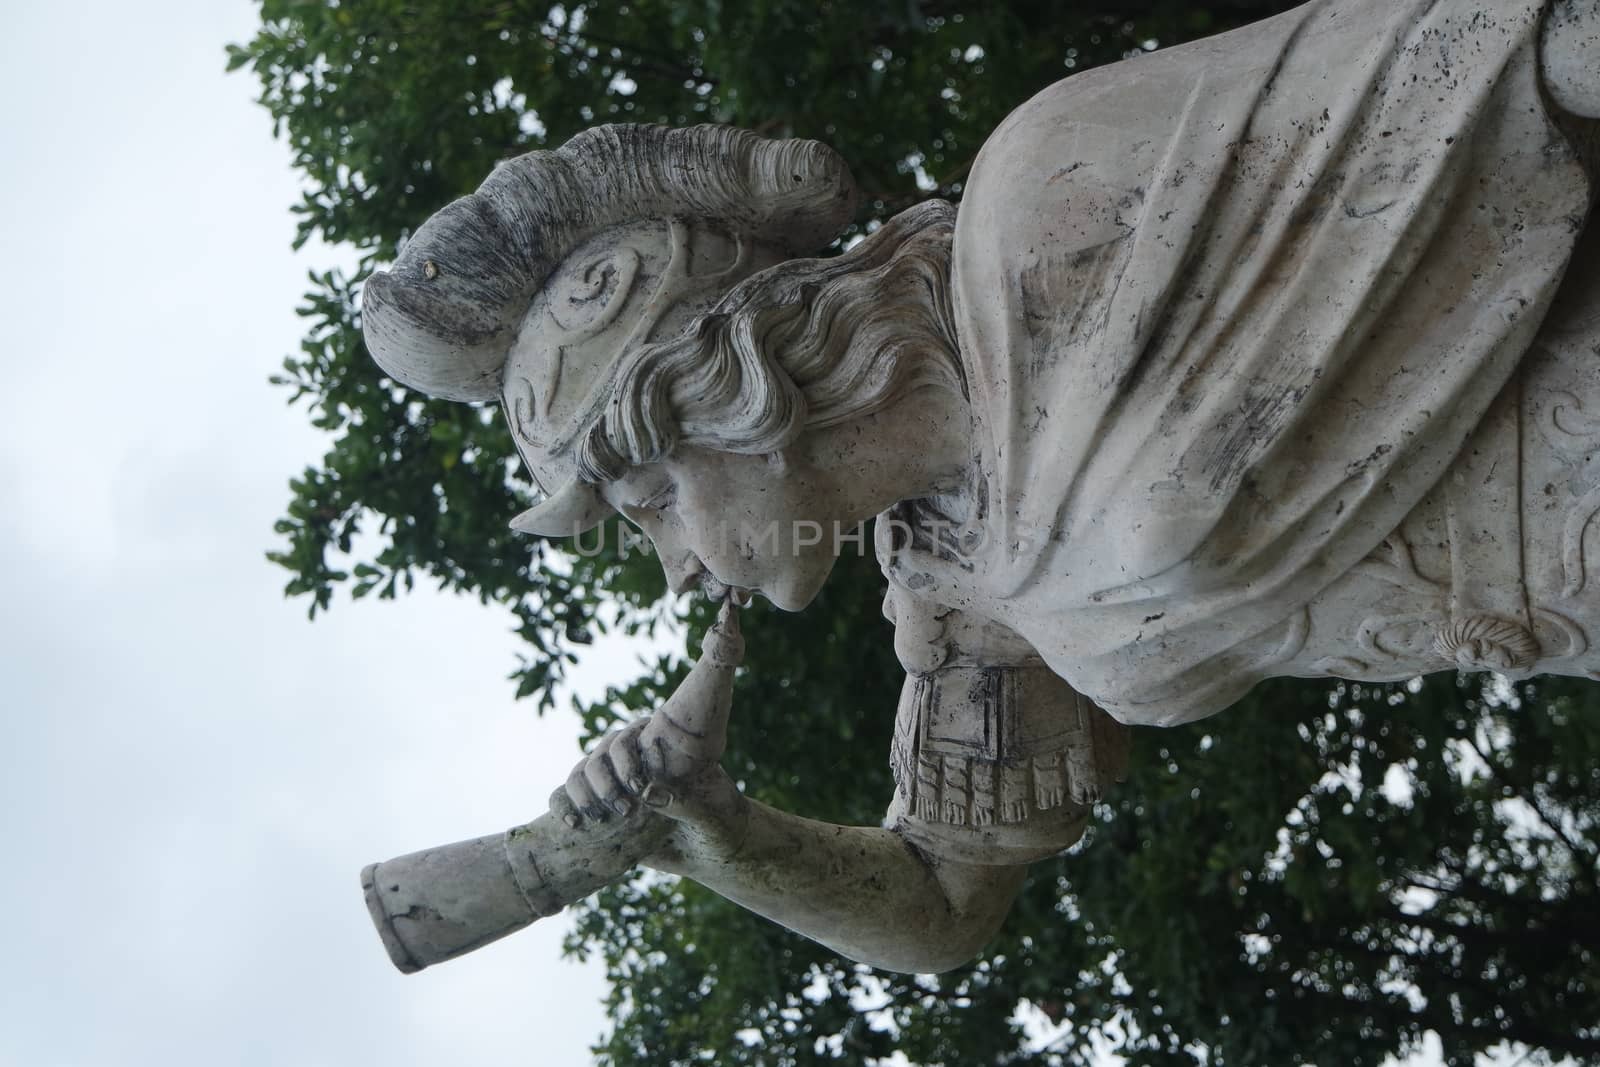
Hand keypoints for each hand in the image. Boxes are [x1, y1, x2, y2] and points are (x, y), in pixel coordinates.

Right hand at [552, 599, 744, 836]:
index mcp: (662, 746)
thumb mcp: (717, 811)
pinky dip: (565, 806)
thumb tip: (652, 795)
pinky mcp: (599, 806)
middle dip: (609, 781)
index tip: (641, 787)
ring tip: (603, 821)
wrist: (709, 848)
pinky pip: (565, 796)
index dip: (629, 760)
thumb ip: (689, 803)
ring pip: (582, 772)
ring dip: (586, 795)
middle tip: (627, 808)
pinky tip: (576, 825)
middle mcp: (633, 757)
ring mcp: (614, 781)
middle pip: (605, 753)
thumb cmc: (720, 821)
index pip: (636, 735)